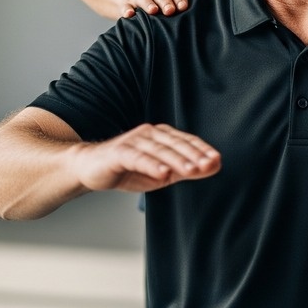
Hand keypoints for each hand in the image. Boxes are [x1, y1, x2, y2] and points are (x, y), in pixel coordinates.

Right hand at [72, 123, 219, 192]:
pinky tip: (163, 173)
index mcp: (161, 136)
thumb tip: (212, 167)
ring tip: (191, 170)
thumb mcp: (161, 173)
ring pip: (159, 150)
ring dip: (177, 160)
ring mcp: (133, 141)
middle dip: (194, 154)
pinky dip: (151, 165)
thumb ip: (185, 170)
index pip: (186, 141)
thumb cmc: (127, 169)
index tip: (216, 160)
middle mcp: (149, 134)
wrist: (90, 168)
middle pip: (175, 144)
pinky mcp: (119, 152)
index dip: (202, 150)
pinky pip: (138, 158)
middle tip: (209, 165)